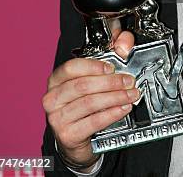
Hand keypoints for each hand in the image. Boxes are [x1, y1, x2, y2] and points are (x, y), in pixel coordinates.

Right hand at [42, 29, 137, 170]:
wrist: (78, 138)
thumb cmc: (85, 102)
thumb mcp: (96, 76)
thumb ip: (112, 52)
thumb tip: (123, 43)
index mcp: (57, 80)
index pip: (71, 68)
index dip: (93, 66)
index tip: (111, 67)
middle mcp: (53, 98)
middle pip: (82, 85)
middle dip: (110, 82)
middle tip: (128, 81)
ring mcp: (57, 118)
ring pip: (89, 103)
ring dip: (115, 97)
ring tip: (130, 95)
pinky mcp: (67, 135)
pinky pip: (93, 122)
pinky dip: (111, 114)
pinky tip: (123, 108)